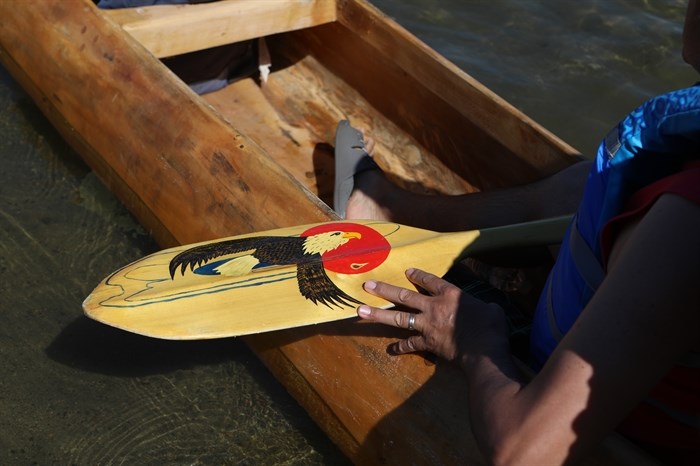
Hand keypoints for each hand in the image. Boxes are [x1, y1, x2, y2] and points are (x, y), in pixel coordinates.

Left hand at [357, 268, 507, 363]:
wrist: (484, 352)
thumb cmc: (492, 329)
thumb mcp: (492, 310)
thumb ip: (484, 306)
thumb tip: (488, 309)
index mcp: (451, 295)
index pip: (431, 280)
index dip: (418, 275)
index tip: (407, 271)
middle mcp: (434, 307)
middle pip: (404, 295)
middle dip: (384, 289)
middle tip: (367, 285)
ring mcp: (427, 326)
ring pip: (398, 317)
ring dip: (378, 314)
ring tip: (360, 311)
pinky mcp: (427, 343)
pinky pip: (410, 344)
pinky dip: (400, 347)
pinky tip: (390, 349)